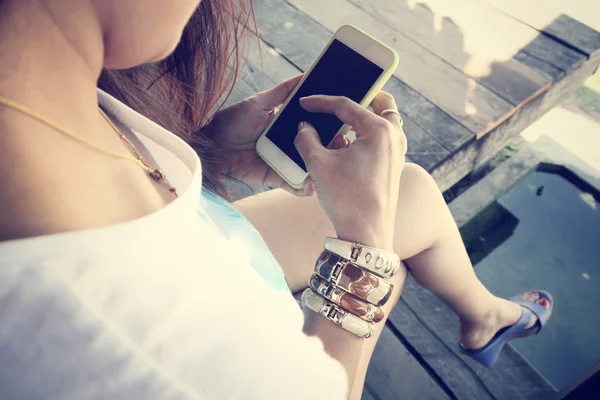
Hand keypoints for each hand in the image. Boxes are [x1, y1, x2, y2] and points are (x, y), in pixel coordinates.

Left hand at [204, 75, 343, 196]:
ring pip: (308, 167)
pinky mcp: (276, 178)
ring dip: (321, 169)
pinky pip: (294, 185)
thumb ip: (282, 91)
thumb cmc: (231, 122)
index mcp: (287, 125)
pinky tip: (313, 185)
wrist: (212, 146)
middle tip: (344, 146)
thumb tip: (304, 75)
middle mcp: (288, 144)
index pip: (312, 125)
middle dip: (330, 148)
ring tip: (334, 166)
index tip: (344, 121)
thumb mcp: (259, 103)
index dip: (328, 125)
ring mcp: (284, 162)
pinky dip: (303, 188)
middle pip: (315, 147)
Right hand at [293, 92, 406, 250]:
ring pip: (384, 120)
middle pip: (380, 103)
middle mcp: (394, 136)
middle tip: (338, 101)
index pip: (347, 104)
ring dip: (364, 117)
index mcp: (379, 130)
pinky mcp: (394, 164)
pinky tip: (346, 145)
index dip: (321, 102)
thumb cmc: (346, 199)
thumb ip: (306, 139)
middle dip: (359, 97)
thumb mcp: (318, 164)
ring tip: (339, 124)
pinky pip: (383, 138)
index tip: (305, 102)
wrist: (366, 233)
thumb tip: (303, 127)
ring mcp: (398, 151)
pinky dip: (367, 134)